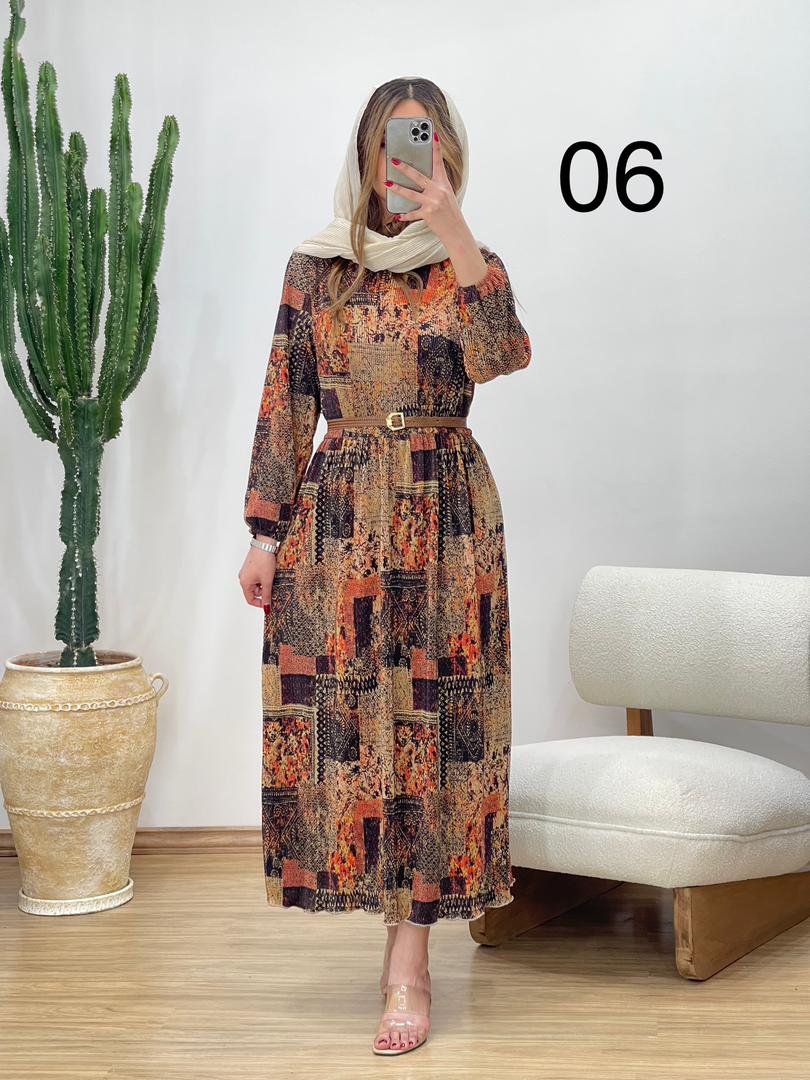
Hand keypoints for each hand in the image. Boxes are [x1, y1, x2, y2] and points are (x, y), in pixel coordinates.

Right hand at [239, 544, 276, 611]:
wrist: (264, 545)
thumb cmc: (264, 561)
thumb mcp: (267, 581)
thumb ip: (267, 595)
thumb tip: (266, 607)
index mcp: (244, 583)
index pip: (250, 599)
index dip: (259, 603)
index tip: (268, 603)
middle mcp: (243, 578)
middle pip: (254, 592)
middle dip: (263, 591)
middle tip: (272, 586)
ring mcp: (246, 572)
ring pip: (256, 584)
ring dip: (264, 584)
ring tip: (270, 576)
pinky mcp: (250, 567)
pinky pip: (256, 577)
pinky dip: (263, 577)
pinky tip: (269, 572)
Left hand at [386, 132, 486, 285]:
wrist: (456, 230)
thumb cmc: (450, 212)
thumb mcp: (447, 195)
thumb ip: (437, 185)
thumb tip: (423, 178)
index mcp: (443, 183)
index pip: (439, 162)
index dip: (436, 148)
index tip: (432, 135)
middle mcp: (438, 191)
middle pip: (418, 176)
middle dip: (405, 168)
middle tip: (394, 160)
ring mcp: (432, 202)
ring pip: (411, 193)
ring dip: (398, 188)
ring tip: (388, 184)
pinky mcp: (428, 214)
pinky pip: (413, 213)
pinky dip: (405, 215)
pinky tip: (397, 215)